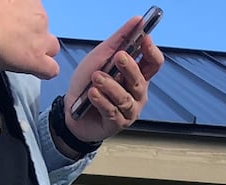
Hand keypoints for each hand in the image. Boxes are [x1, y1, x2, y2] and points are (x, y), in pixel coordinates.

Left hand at [0, 0, 60, 77]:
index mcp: (36, 59)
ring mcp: (39, 16)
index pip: (52, 69)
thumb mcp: (5, 64)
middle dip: (40, 43)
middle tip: (22, 39)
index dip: (44, 64)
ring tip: (11, 18)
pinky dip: (23, 6)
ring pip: (42, 23)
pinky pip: (33, 4)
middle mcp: (42, 38)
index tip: (35, 61)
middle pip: (52, 45)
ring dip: (30, 22)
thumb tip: (24, 58)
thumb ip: (23, 62)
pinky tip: (9, 6)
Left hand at [63, 14, 164, 142]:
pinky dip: (101, 101)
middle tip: (118, 57)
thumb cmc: (89, 83)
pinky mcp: (117, 123)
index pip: (153, 64)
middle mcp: (136, 93)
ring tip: (96, 78)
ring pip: (125, 97)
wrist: (71, 110)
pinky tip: (92, 93)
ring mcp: (128, 110)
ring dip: (110, 86)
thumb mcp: (100, 56)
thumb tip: (137, 20)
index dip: (151, 52)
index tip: (144, 39)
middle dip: (129, 68)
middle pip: (140, 80)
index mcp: (136, 75)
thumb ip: (119, 40)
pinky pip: (112, 111)